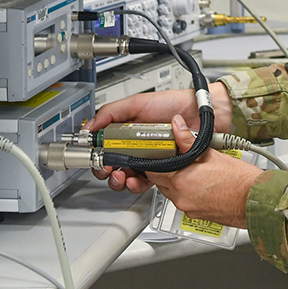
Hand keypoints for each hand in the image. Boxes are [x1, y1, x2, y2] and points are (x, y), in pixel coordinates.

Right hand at [87, 82, 233, 192]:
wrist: (197, 114)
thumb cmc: (171, 104)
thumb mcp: (136, 103)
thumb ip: (111, 112)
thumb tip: (89, 126)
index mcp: (126, 131)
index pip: (104, 147)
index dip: (97, 155)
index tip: (95, 157)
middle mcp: (135, 146)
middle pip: (112, 165)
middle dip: (106, 170)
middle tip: (108, 168)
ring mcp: (148, 159)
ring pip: (126, 177)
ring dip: (119, 180)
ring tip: (122, 175)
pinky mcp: (161, 170)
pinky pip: (145, 183)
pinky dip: (137, 185)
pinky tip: (137, 179)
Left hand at [144, 115, 262, 227]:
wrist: (256, 201)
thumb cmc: (239, 180)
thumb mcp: (211, 153)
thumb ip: (188, 140)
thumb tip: (176, 126)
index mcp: (181, 181)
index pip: (153, 170)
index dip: (153, 159)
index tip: (157, 151)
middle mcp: (181, 198)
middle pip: (161, 182)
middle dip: (165, 169)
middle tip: (175, 156)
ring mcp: (188, 209)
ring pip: (172, 192)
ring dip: (176, 181)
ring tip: (192, 168)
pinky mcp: (197, 216)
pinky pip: (184, 201)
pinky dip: (187, 191)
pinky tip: (201, 182)